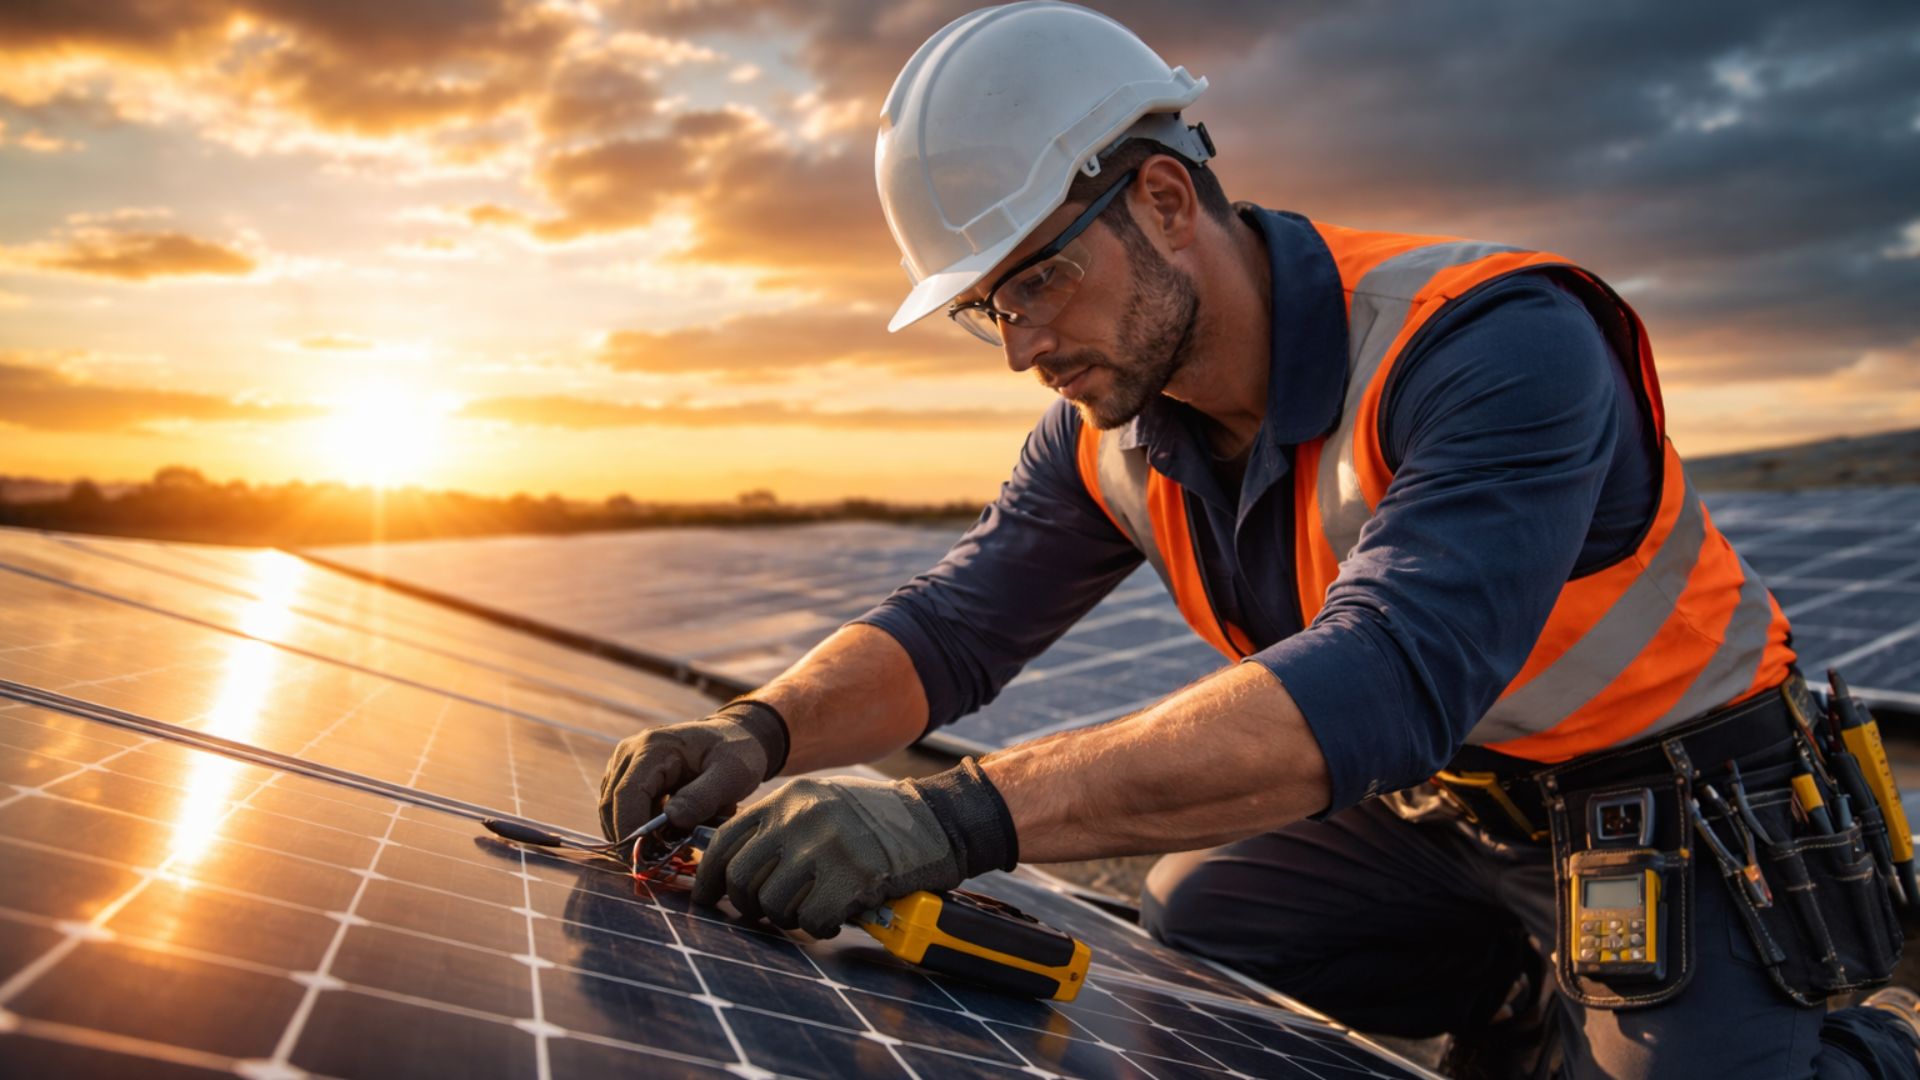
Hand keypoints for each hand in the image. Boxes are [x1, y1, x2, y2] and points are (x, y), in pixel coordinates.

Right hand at [598, 701, 788, 840]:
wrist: (734, 736)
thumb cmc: (736, 752)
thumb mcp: (732, 773)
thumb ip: (703, 796)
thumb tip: (671, 820)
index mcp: (653, 748)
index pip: (627, 794)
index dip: (630, 829)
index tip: (644, 858)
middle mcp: (630, 753)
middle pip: (613, 805)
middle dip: (632, 837)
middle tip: (661, 861)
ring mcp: (626, 764)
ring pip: (614, 811)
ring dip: (637, 834)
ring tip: (672, 846)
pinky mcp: (629, 777)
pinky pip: (624, 809)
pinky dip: (641, 827)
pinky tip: (668, 836)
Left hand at [692, 758, 1018, 937]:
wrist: (940, 820)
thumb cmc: (879, 821)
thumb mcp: (823, 804)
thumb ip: (781, 827)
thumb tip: (733, 869)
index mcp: (789, 797)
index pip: (725, 838)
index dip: (707, 876)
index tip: (708, 897)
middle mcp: (801, 816)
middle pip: (742, 877)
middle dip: (748, 906)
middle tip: (766, 914)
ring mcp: (827, 845)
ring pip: (773, 904)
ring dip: (788, 918)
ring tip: (812, 910)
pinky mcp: (853, 875)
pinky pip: (812, 920)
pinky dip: (821, 926)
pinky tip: (839, 914)